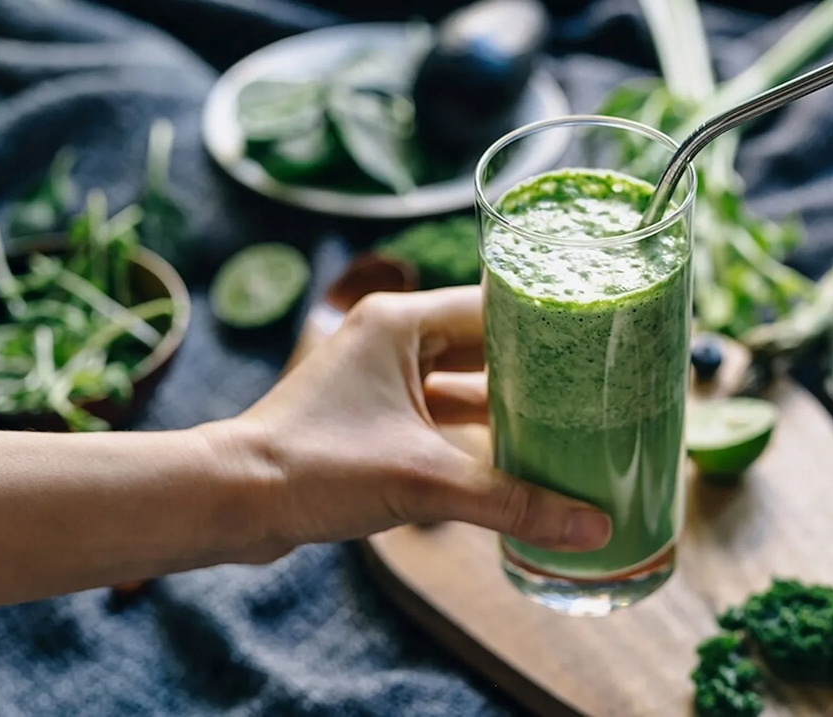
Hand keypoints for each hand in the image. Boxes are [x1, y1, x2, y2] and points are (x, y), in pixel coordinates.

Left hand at [212, 285, 612, 555]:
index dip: (550, 325)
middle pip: (485, 344)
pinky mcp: (372, 414)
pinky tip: (517, 457)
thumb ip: (513, 501)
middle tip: (598, 390)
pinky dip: (475, 431)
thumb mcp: (424, 482)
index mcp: (401, 322)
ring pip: (463, 381)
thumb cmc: (313, 469)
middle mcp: (392, 338)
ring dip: (507, 405)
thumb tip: (592, 526)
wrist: (231, 501)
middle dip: (536, 371)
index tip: (601, 346)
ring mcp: (380, 376)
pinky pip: (440, 412)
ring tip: (570, 425)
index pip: (496, 307)